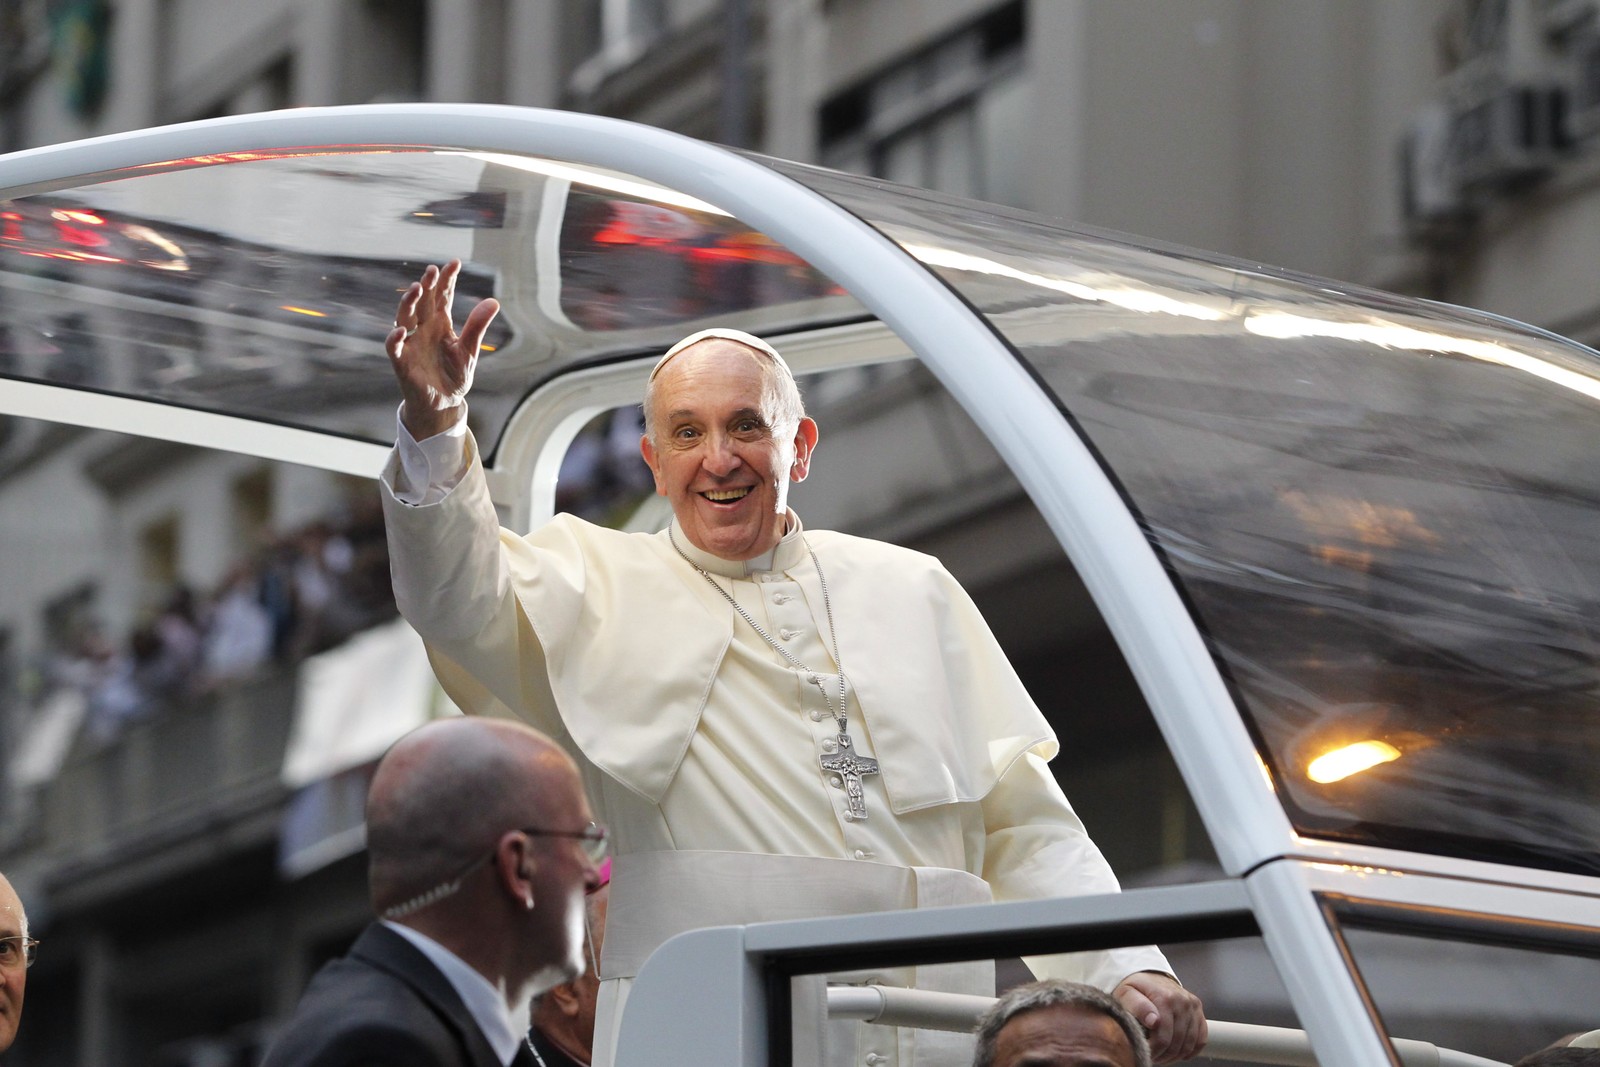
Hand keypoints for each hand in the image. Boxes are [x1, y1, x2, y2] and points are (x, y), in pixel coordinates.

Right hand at [385, 259, 500, 440]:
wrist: (444, 403)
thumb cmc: (455, 375)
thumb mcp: (469, 351)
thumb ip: (477, 327)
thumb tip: (493, 301)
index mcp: (441, 324)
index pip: (442, 296)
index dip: (447, 280)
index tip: (454, 263)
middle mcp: (424, 329)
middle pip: (423, 302)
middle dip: (427, 285)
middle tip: (432, 270)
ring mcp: (411, 343)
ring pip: (405, 318)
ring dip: (409, 303)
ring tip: (416, 288)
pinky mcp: (402, 361)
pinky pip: (394, 348)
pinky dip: (395, 339)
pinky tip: (400, 330)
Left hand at [1113, 971, 1206, 1062]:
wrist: (1148, 976)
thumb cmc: (1134, 988)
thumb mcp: (1127, 994)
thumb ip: (1138, 1006)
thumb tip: (1153, 1021)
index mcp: (1165, 998)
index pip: (1163, 1038)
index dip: (1153, 1051)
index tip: (1143, 1053)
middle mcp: (1183, 1001)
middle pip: (1176, 1044)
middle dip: (1163, 1055)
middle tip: (1151, 1057)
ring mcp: (1193, 1006)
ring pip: (1189, 1044)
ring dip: (1175, 1055)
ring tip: (1161, 1055)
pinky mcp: (1198, 1011)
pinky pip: (1201, 1039)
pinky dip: (1191, 1050)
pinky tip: (1178, 1053)